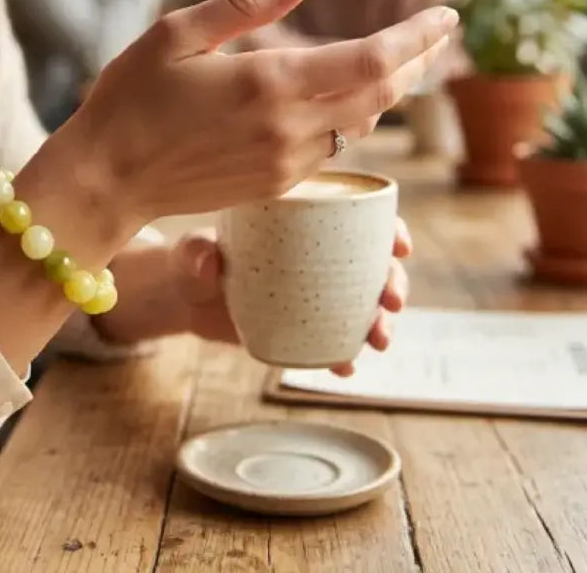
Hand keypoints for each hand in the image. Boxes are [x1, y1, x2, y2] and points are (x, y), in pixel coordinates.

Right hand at [61, 0, 457, 230]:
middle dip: (417, 60)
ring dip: (385, 90)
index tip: (446, 13)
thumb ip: (246, 3)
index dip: (417, 36)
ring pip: (361, 123)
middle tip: (437, 32)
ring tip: (398, 61)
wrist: (106, 181)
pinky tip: (345, 102)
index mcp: (269, 82)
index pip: (372, 58)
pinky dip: (351, 119)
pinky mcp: (274, 185)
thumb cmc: (130, 99)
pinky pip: (331, 148)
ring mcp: (285, 162)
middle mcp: (289, 127)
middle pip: (381, 92)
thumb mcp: (176, 34)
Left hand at [168, 219, 412, 375]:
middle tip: (390, 303)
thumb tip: (210, 263)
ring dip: (381, 322)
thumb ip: (196, 253)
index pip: (357, 218)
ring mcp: (316, 293)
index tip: (400, 246)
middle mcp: (319, 256)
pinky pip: (335, 342)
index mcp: (303, 223)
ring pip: (364, 305)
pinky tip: (345, 367)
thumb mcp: (192, 251)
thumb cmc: (194, 259)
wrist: (186, 299)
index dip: (388, 228)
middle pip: (373, 264)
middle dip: (394, 282)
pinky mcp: (305, 327)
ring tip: (378, 341)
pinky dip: (344, 355)